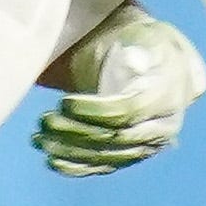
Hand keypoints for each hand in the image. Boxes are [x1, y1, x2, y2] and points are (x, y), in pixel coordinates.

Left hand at [36, 1, 205, 175]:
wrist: (158, 68)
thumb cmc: (147, 46)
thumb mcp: (148, 38)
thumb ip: (140, 49)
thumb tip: (133, 61)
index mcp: (166, 97)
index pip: (128, 112)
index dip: (94, 110)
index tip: (64, 102)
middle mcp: (159, 129)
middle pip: (113, 137)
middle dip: (75, 131)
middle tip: (44, 120)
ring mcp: (144, 147)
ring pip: (104, 155)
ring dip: (69, 150)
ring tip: (39, 138)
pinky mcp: (127, 156)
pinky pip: (101, 166)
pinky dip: (76, 167)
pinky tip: (52, 160)